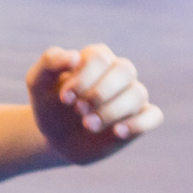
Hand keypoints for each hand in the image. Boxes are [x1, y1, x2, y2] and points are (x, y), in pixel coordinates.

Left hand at [27, 44, 162, 165]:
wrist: (55, 137)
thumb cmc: (48, 104)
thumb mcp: (37, 82)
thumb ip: (49, 62)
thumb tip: (73, 56)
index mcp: (96, 58)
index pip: (100, 57)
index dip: (83, 78)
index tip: (64, 99)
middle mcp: (117, 73)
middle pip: (125, 70)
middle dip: (100, 92)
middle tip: (78, 110)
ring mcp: (130, 96)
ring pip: (138, 93)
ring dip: (112, 110)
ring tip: (88, 125)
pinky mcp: (139, 119)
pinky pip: (154, 115)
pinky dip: (139, 123)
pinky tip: (117, 132)